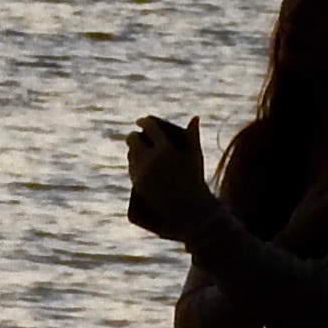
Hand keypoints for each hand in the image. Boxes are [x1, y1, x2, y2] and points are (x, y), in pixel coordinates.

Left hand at [124, 113, 215, 241]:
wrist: (189, 210)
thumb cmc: (196, 182)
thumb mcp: (195, 157)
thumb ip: (193, 136)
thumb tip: (195, 117)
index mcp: (166, 149)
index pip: (149, 127)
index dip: (145, 121)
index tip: (142, 120)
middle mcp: (151, 159)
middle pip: (133, 139)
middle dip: (134, 136)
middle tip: (136, 136)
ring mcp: (142, 173)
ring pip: (131, 154)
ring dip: (134, 150)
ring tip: (138, 150)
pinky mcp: (137, 185)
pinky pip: (132, 169)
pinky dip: (134, 164)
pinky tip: (138, 164)